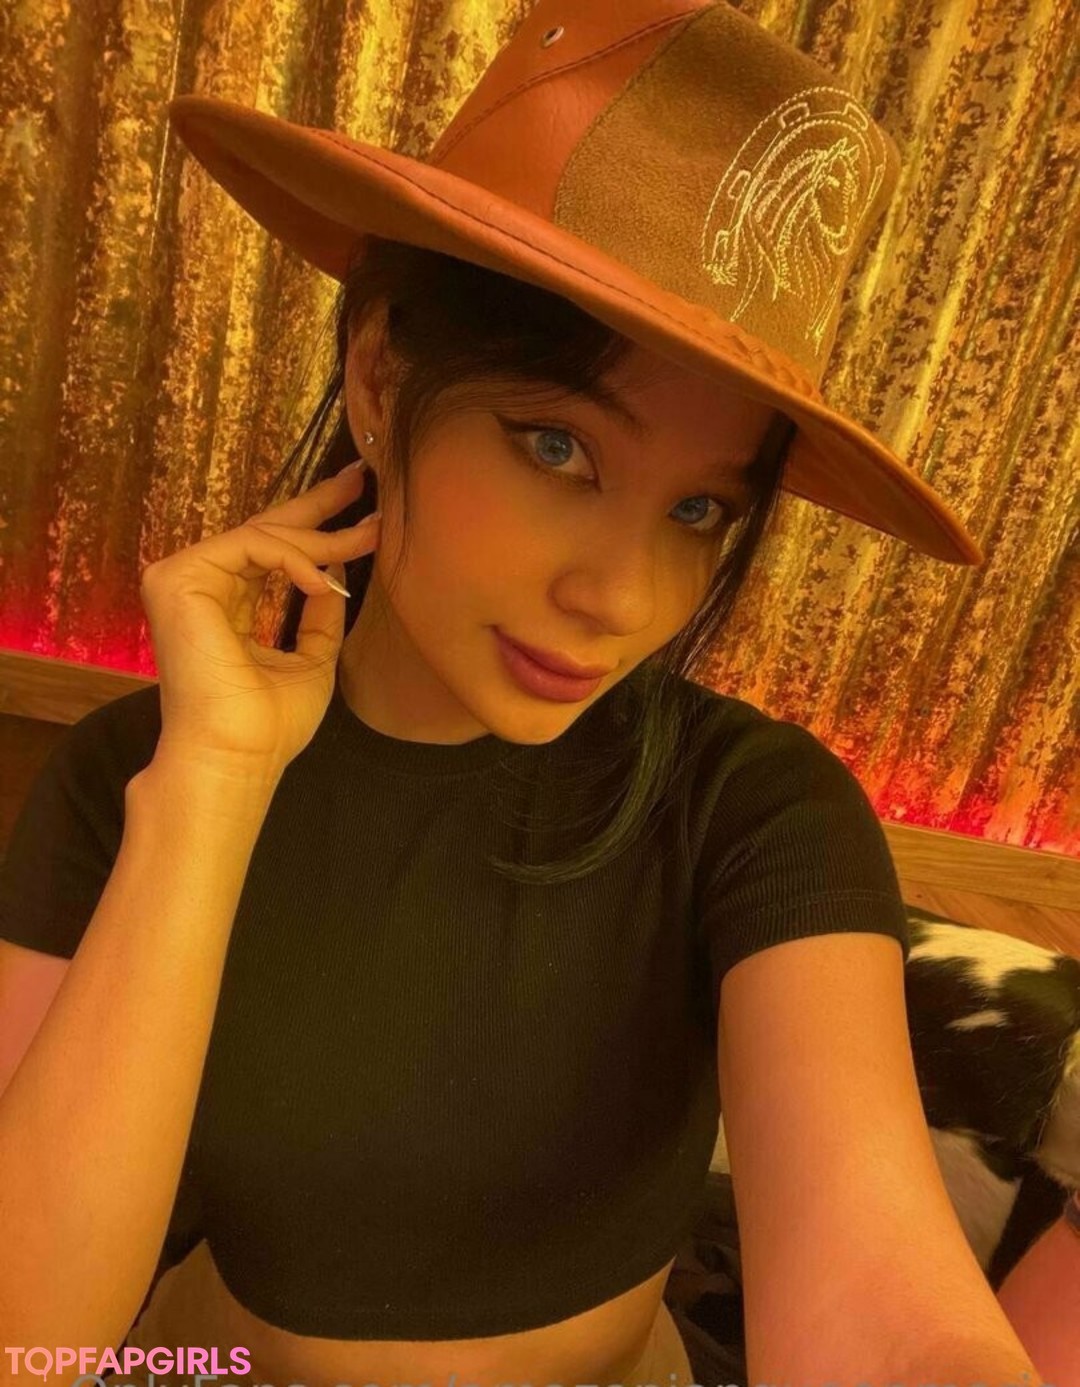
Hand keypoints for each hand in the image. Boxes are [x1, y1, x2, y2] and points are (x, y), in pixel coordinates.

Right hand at [138, 460, 378, 777]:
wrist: (237, 755)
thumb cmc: (270, 724)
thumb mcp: (311, 658)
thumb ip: (318, 615)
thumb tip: (335, 574)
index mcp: (224, 606)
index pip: (269, 555)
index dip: (316, 529)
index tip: (362, 515)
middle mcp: (198, 587)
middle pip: (263, 531)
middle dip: (317, 506)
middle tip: (359, 478)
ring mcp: (182, 579)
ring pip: (263, 536)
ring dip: (321, 537)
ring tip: (366, 537)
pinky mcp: (178, 579)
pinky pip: (250, 547)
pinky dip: (294, 558)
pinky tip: (325, 579)